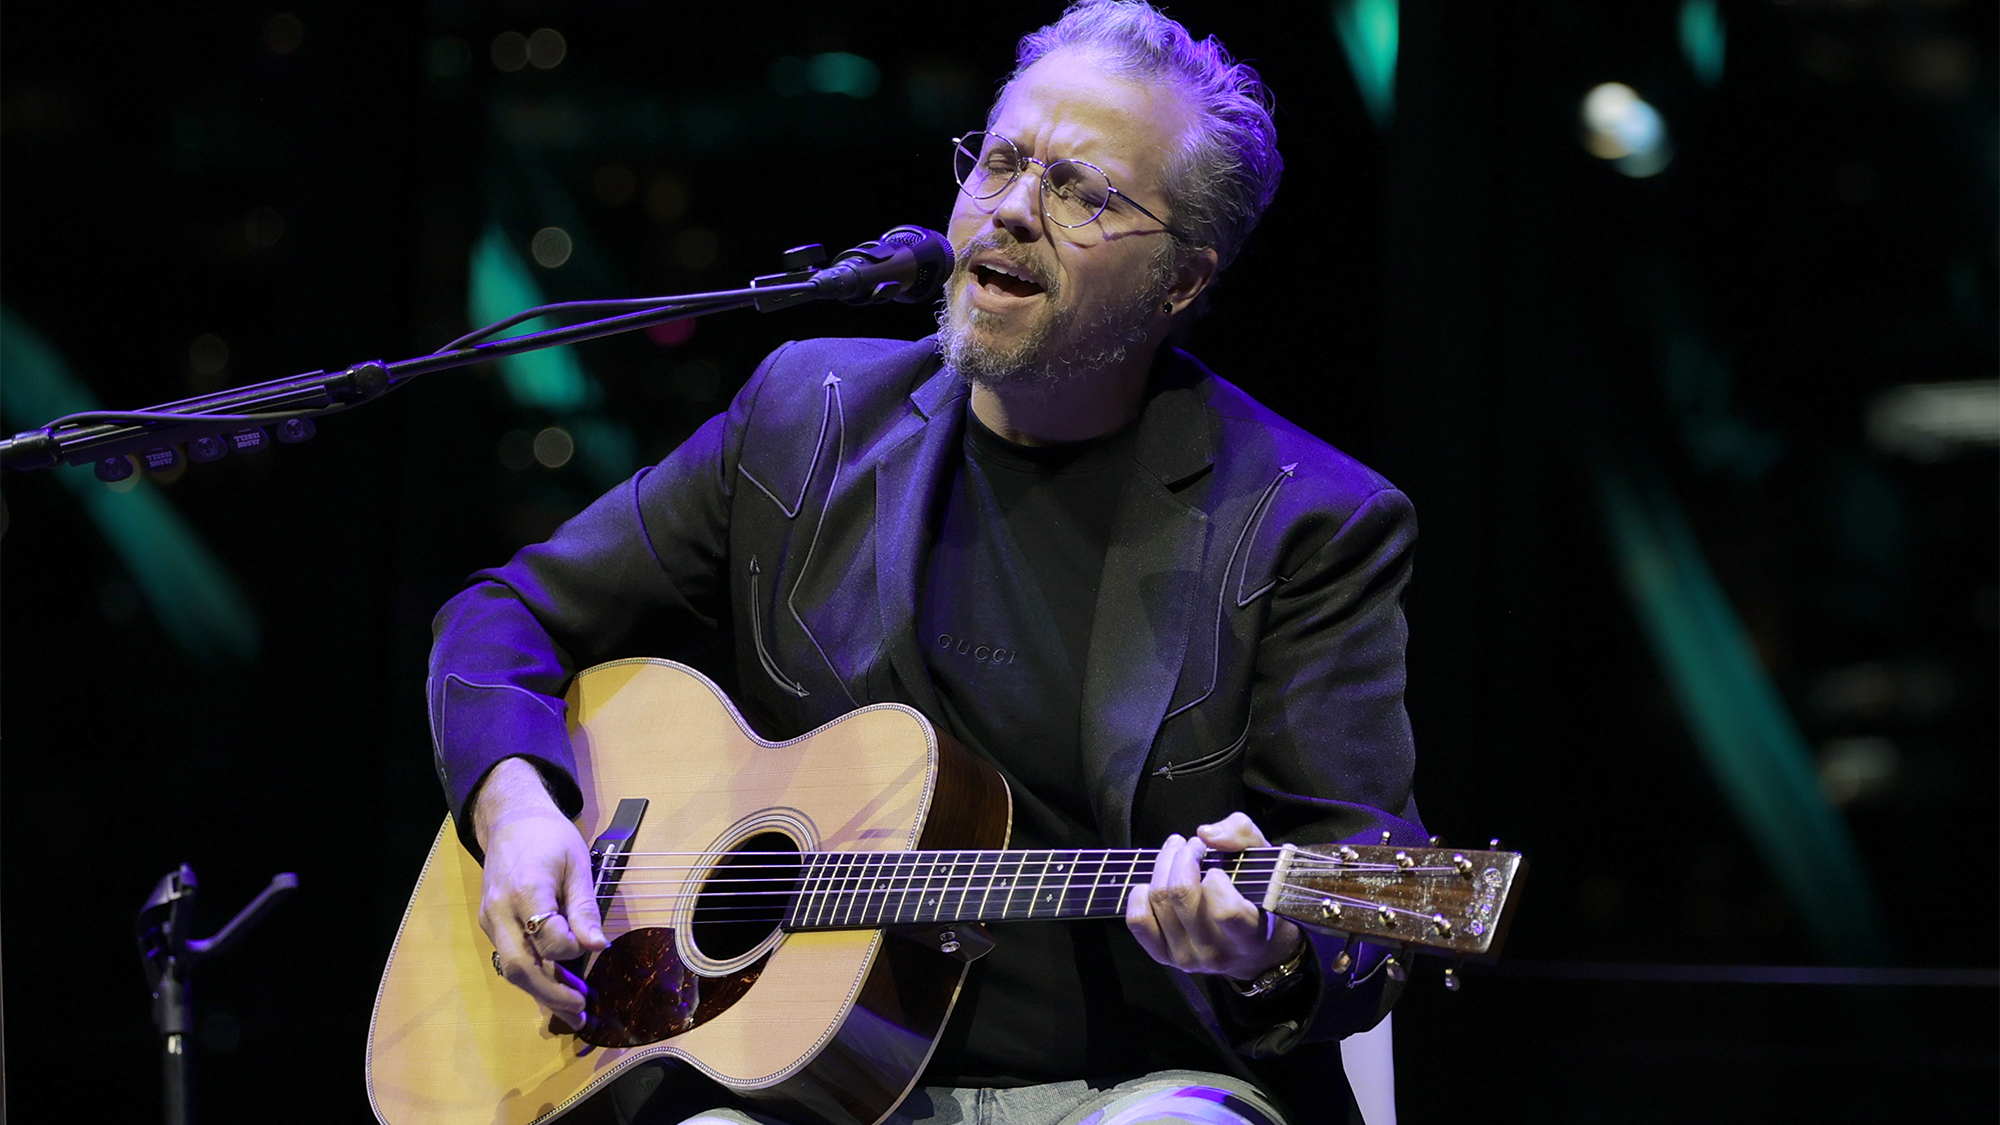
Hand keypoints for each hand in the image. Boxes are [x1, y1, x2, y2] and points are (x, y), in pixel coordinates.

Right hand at [473, 757, 609, 1027]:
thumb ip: (584, 908)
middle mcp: (500, 911)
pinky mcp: (490, 924)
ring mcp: (490, 920)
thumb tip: (596, 947)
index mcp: (525, 891)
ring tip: (571, 1012)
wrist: (511, 820)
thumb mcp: (577, 865)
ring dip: (541, 993)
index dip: (572, 949)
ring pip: (511, 968)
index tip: (593, 946)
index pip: (548, 938)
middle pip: (520, 966)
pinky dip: (532, 976)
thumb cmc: (550, 838)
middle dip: (551, 994)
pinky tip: (554, 990)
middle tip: (580, 1012)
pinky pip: (510, 957)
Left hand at [1125, 811, 1303, 981]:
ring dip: (1163, 865)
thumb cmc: (1259, 899)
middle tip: (1192, 845)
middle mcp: (1216, 953)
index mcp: (1249, 936)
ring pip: (1158, 901)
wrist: (1253, 949)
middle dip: (1183, 858)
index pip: (1226, 911)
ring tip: (1176, 853)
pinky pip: (1138, 920)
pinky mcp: (1164, 956)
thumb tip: (1205, 834)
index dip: (1216, 879)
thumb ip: (1243, 836)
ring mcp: (1188, 957)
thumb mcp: (1265, 863)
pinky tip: (1155, 881)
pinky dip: (1140, 894)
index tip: (1218, 866)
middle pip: (1181, 895)